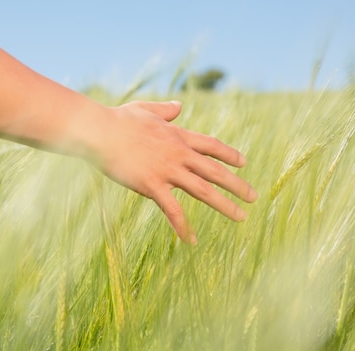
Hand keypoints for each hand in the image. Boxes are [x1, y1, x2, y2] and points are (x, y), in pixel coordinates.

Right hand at [92, 100, 257, 243]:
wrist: (99, 131)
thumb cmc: (118, 120)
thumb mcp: (146, 109)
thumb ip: (165, 110)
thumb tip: (179, 106)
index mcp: (178, 136)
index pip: (211, 146)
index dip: (229, 154)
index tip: (243, 162)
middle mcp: (179, 154)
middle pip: (215, 170)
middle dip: (237, 184)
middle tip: (254, 196)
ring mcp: (168, 170)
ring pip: (204, 190)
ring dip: (225, 205)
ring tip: (242, 217)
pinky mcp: (152, 185)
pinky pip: (173, 210)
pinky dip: (183, 226)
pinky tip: (192, 240)